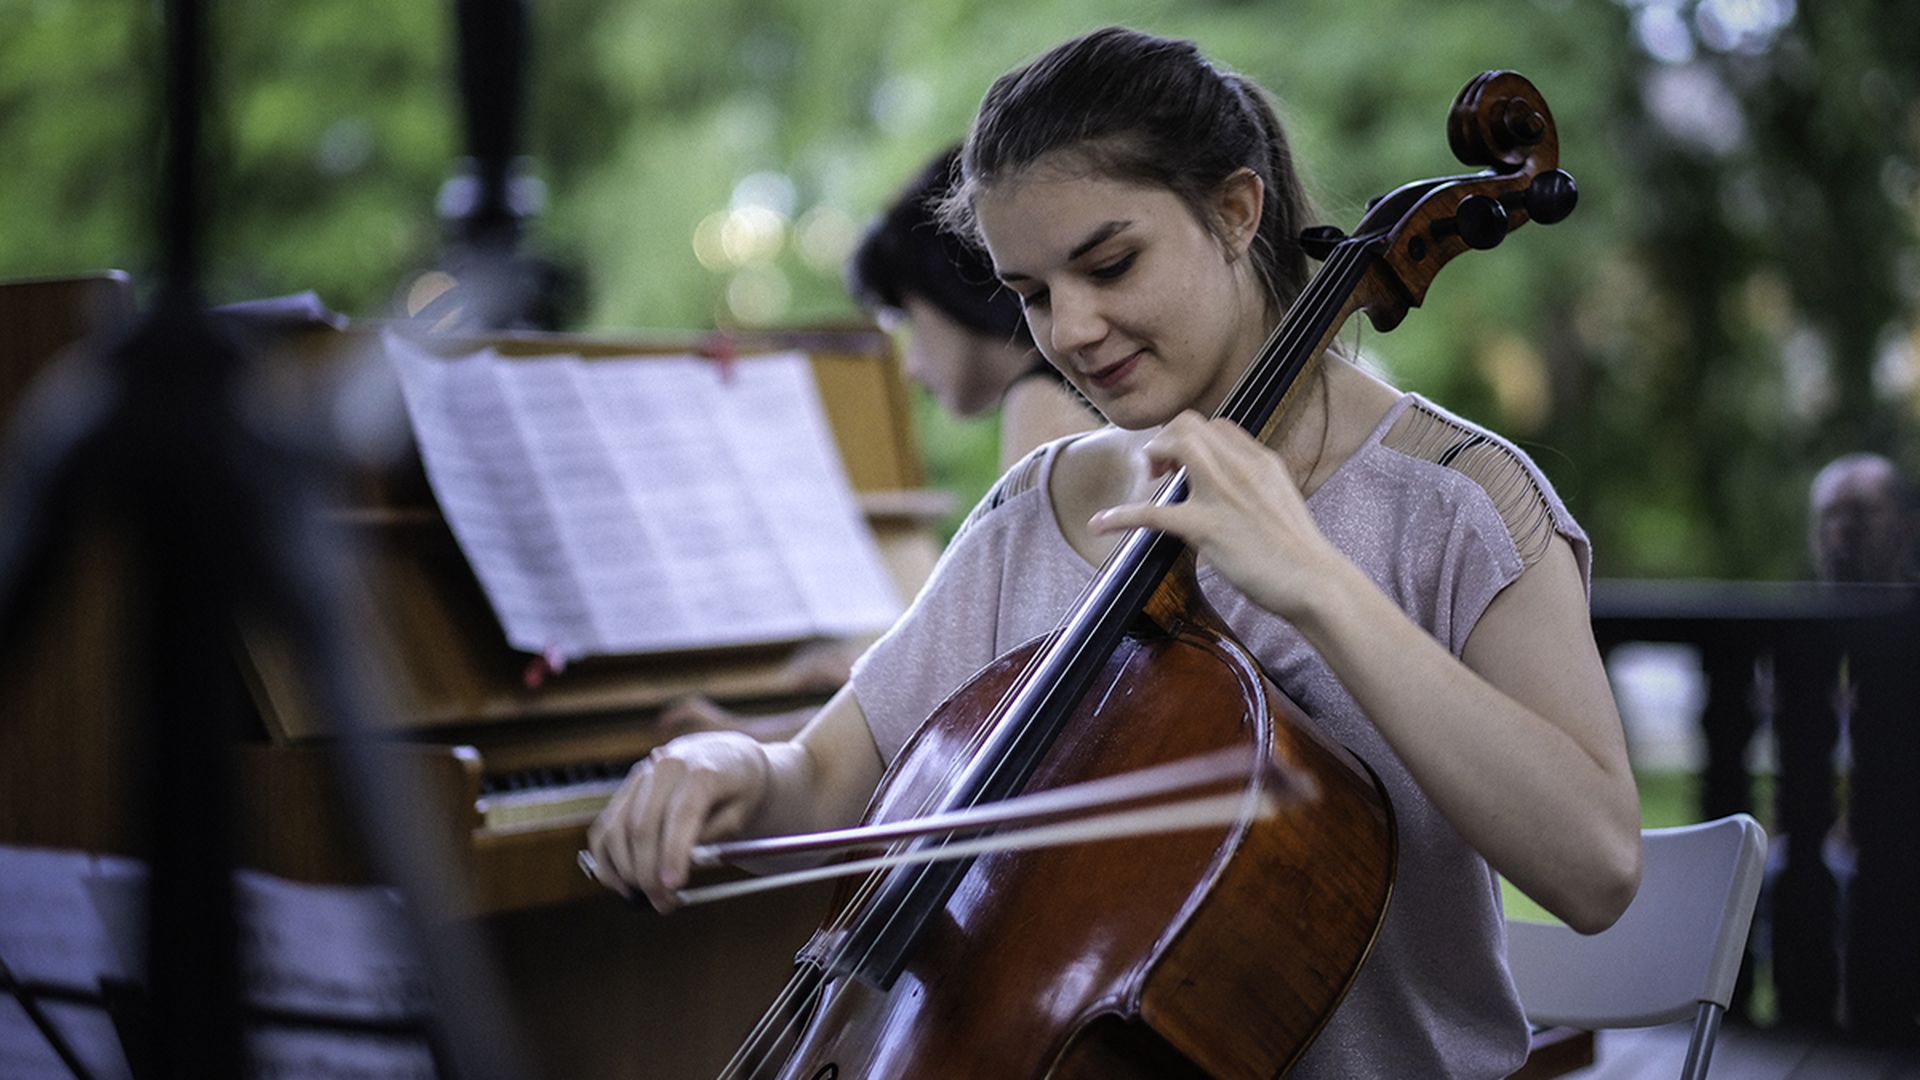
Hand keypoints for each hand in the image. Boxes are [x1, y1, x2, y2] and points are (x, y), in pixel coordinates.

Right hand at [586, 731, 771, 912]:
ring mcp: (640, 776)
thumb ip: (713, 837)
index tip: (673, 886)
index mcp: (701, 770)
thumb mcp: (742, 813)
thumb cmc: (738, 790)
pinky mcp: (625, 789)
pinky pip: (604, 828)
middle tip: (663, 903)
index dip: (673, 853)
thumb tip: (682, 864)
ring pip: (616, 829)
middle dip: (649, 873)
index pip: (681, 815)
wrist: (723, 756)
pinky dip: (606, 860)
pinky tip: (623, 884)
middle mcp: (665, 767)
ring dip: (626, 871)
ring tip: (648, 897)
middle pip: (643, 826)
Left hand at [1088, 412, 1344, 618]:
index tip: (1184, 461)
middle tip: (1161, 471)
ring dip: (1152, 457)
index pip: (1216, 426)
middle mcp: (1241, 466)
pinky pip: (1152, 512)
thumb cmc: (1299, 552)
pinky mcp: (1206, 527)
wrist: (1315, 581)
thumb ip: (1255, 488)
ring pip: (1174, 446)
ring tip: (1146, 481)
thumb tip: (1231, 496)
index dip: (1193, 439)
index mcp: (1261, 460)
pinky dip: (1120, 516)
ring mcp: (1222, 493)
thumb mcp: (1281, 501)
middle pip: (1188, 425)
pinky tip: (1101, 523)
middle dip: (1167, 440)